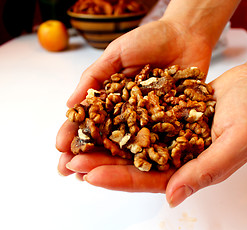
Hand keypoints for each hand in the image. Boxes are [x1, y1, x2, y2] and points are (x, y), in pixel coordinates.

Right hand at [57, 19, 212, 187]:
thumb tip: (69, 103)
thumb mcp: (117, 53)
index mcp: (111, 97)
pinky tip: (128, 171)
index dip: (73, 132)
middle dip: (85, 155)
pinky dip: (142, 157)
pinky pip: (156, 142)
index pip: (88, 118)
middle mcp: (127, 112)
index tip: (59, 147)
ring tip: (89, 177)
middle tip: (67, 171)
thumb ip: (95, 76)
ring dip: (107, 163)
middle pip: (104, 138)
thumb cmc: (150, 40)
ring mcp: (148, 120)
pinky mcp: (170, 123)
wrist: (186, 35)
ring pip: (126, 146)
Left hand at [57, 61, 246, 205]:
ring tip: (78, 144)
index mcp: (193, 170)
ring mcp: (173, 137)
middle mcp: (179, 157)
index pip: (152, 181)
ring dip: (107, 145)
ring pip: (134, 145)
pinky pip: (141, 122)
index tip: (92, 176)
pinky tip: (100, 119)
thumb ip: (205, 170)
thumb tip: (173, 198)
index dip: (121, 180)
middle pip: (136, 166)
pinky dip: (121, 122)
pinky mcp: (168, 118)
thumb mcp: (235, 144)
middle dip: (104, 165)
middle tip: (73, 163)